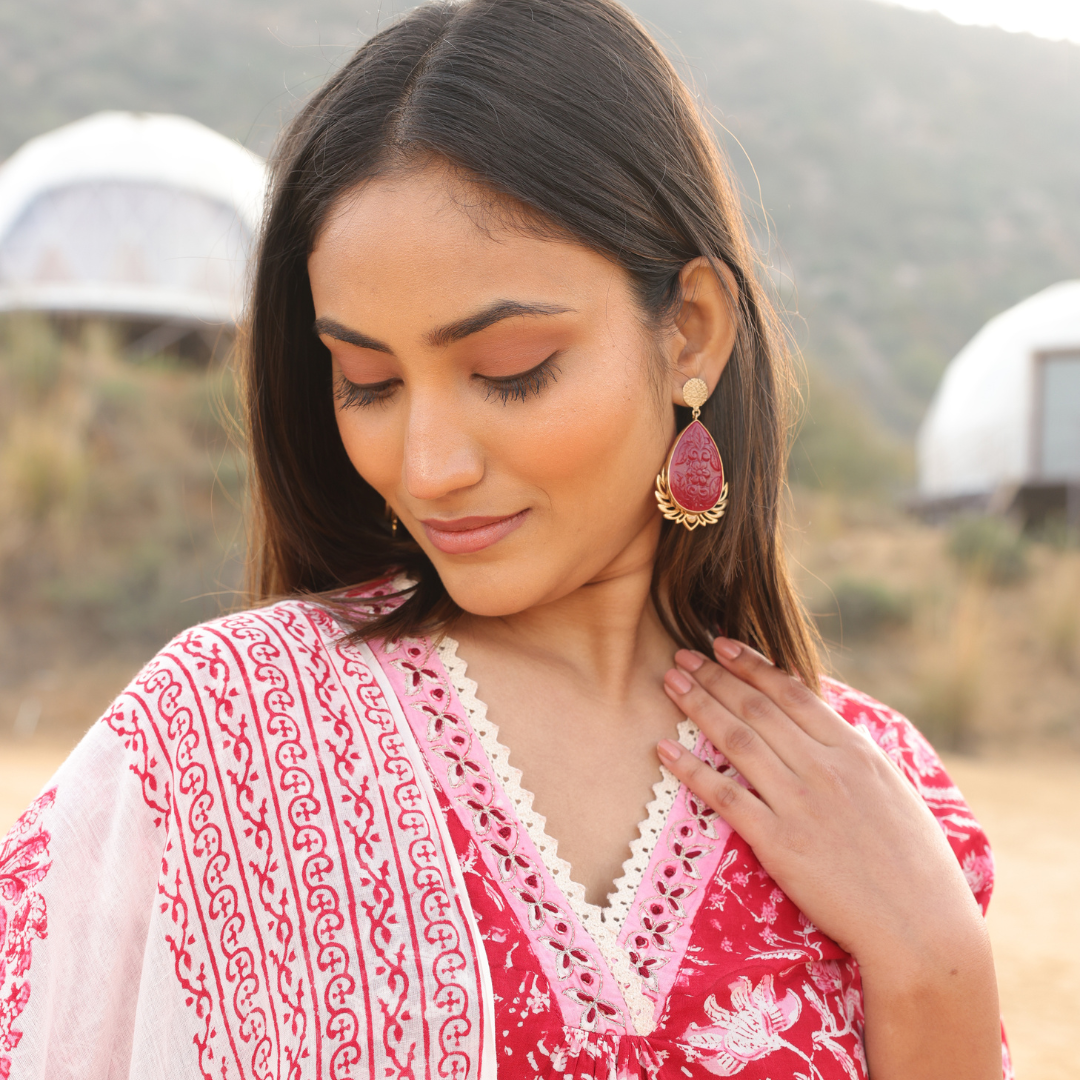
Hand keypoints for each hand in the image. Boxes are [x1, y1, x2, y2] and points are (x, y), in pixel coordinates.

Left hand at [658, 639, 1000, 1079]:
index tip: (722, 645)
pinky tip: (664, 751)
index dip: (751, 665)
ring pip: (736, 741)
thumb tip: (822, 729)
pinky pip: (724, 797)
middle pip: (756, 709)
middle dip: (714, 676)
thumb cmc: (916, 865)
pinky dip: (691, 771)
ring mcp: (799, 803)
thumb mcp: (893, 791)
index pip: (792, 693)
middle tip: (681, 655)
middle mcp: (824, 768)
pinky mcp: (779, 843)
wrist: (923, 928)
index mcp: (855, 751)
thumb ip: (853, 757)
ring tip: (669, 684)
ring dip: (699, 706)